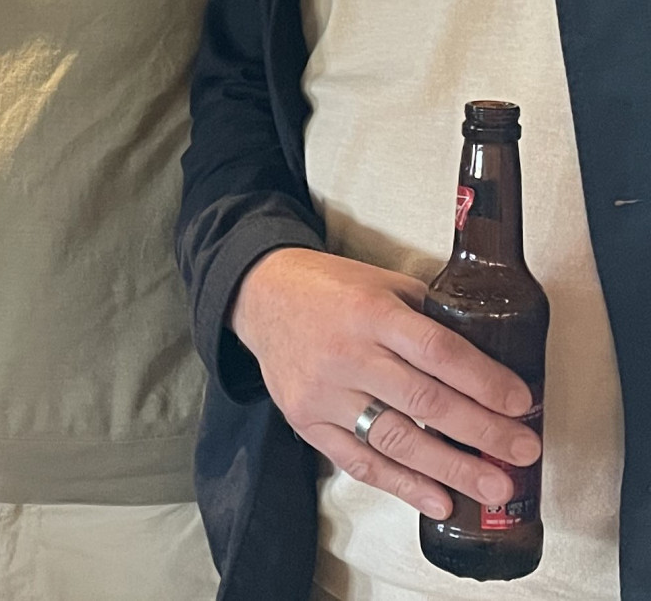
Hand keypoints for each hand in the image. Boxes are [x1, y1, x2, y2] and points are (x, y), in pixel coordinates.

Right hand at [231, 248, 540, 518]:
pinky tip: (437, 499)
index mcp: (371, 312)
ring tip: (493, 486)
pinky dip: (402, 485)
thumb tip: (487, 353)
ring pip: (396, 440)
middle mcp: (347, 353)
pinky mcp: (306, 419)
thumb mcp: (380, 283)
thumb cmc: (328, 288)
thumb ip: (426, 315)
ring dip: (451, 468)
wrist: (259, 295)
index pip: (437, 351)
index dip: (484, 380)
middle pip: (424, 401)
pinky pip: (359, 461)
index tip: (521, 401)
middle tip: (523, 451)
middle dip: (482, 431)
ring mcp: (324, 391)